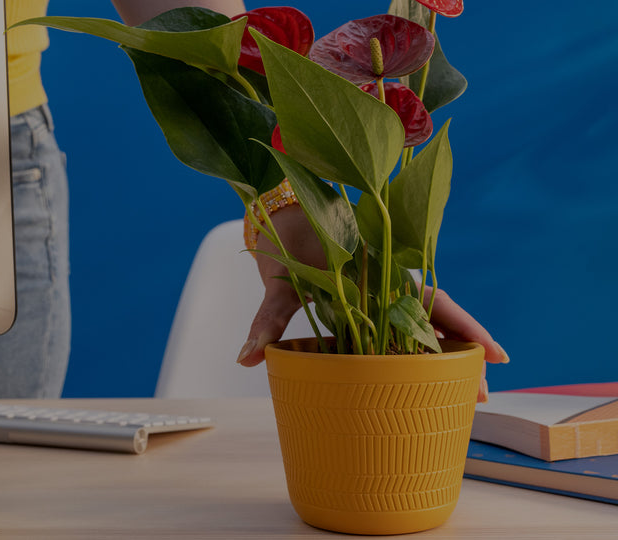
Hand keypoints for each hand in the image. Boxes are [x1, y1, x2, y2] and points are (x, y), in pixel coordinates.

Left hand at [236, 206, 507, 403]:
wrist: (280, 210)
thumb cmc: (284, 240)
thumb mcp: (278, 281)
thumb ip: (268, 318)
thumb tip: (247, 358)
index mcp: (376, 275)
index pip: (431, 303)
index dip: (464, 328)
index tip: (494, 354)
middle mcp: (384, 284)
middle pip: (434, 320)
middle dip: (462, 355)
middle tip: (481, 397)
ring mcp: (378, 291)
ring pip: (419, 324)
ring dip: (440, 354)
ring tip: (460, 393)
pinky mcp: (363, 298)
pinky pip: (395, 324)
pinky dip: (411, 346)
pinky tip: (419, 371)